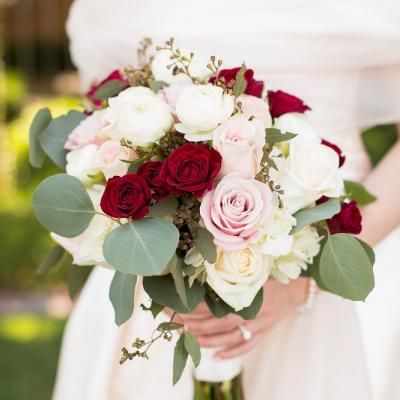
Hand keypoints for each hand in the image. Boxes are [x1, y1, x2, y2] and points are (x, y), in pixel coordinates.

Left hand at [173, 278, 309, 358]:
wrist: (297, 289)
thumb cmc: (273, 276)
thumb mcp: (255, 270)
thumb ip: (235, 273)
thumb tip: (209, 272)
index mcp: (248, 294)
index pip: (218, 305)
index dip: (199, 308)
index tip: (183, 307)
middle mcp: (253, 313)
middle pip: (220, 324)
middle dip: (199, 326)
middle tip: (181, 325)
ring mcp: (259, 326)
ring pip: (230, 338)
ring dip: (209, 341)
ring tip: (191, 339)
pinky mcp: (263, 333)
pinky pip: (246, 347)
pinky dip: (231, 353)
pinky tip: (217, 357)